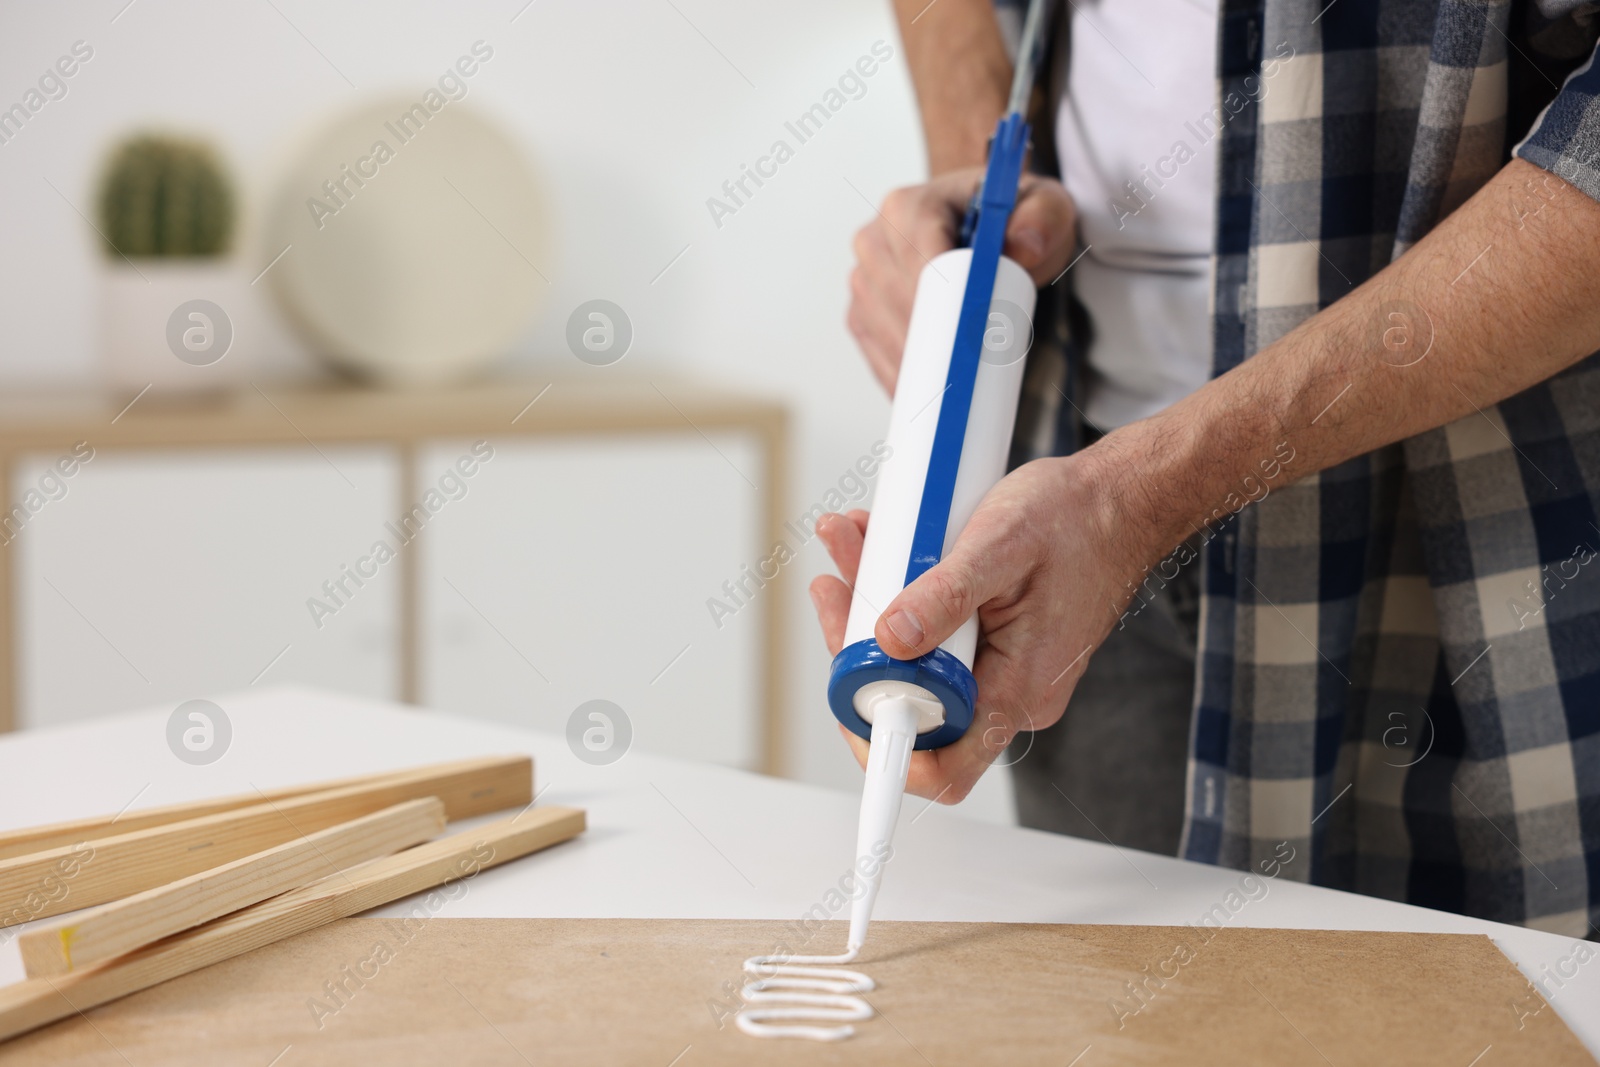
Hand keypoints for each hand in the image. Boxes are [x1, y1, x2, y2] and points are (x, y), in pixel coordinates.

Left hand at [810, 451, 1169, 802]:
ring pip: (913, 664)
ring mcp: (999, 672)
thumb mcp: (1001, 544)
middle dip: (857, 644)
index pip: (943, 765)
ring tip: (854, 546)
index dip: (884, 749)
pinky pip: (931, 640)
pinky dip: (900, 600)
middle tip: (836, 587)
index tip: (844, 702)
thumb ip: (944, 596)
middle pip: (909, 704)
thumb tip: (889, 639)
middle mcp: (1008, 694)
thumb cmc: (1076, 520)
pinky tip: (882, 550)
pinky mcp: (990, 647)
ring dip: (871, 610)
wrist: (1117, 502)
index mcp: (1018, 690)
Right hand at [846, 168, 1077, 393]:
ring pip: (880, 330)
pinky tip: (920, 397)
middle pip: (895, 301)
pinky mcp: (862, 308)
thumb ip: (1043, 219)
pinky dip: (895, 374)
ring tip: (946, 393)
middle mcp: (875, 239)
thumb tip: (1023, 248)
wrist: (990, 230)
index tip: (966, 339)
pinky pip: (872, 348)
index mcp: (909, 206)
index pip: (918, 261)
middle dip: (927, 341)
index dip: (939, 302)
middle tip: (966, 377)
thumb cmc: (1012, 219)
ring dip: (909, 364)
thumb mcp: (1044, 209)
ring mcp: (864, 276)